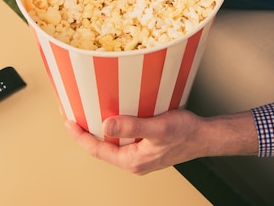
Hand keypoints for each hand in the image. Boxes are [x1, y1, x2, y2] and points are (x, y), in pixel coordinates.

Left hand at [65, 109, 258, 174]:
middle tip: (73, 113)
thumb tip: (106, 125)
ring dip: (99, 129)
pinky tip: (113, 114)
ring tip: (87, 112)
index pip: (96, 150)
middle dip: (85, 132)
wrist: (205, 136)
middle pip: (101, 148)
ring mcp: (139, 154)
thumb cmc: (186, 133)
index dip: (79, 135)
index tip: (68, 120)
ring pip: (112, 143)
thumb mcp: (158, 127)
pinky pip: (123, 138)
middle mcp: (133, 160)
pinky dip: (114, 126)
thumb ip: (132, 126)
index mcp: (132, 161)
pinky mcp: (145, 146)